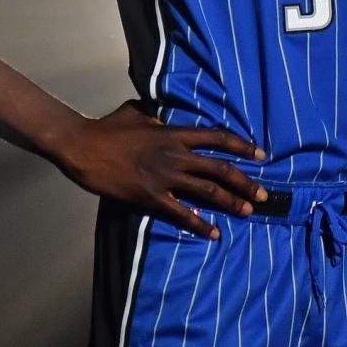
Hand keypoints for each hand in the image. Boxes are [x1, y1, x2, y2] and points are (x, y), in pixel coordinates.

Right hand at [52, 100, 268, 238]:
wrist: (82, 146)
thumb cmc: (106, 127)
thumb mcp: (136, 112)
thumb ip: (154, 115)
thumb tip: (160, 113)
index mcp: (173, 133)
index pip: (217, 138)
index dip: (241, 146)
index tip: (260, 154)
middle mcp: (175, 154)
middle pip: (220, 168)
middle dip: (245, 182)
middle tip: (264, 194)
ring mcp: (164, 176)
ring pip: (207, 191)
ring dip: (230, 202)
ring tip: (248, 211)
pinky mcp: (150, 196)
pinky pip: (181, 213)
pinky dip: (200, 224)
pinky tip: (214, 233)